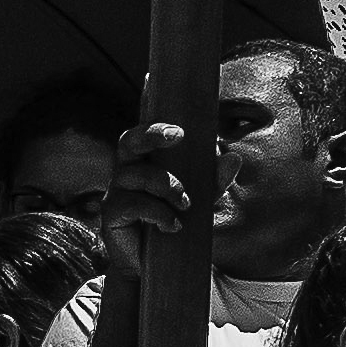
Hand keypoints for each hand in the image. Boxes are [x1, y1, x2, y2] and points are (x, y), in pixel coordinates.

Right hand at [97, 107, 219, 287]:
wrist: (153, 271)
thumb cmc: (174, 226)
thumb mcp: (201, 202)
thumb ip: (214, 180)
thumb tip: (233, 156)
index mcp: (148, 160)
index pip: (146, 125)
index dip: (145, 100)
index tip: (150, 75)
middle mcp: (128, 170)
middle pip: (130, 140)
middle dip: (152, 133)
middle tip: (176, 135)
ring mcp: (117, 192)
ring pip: (139, 175)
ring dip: (168, 186)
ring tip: (186, 204)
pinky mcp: (112, 215)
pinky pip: (134, 204)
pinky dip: (159, 214)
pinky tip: (174, 226)